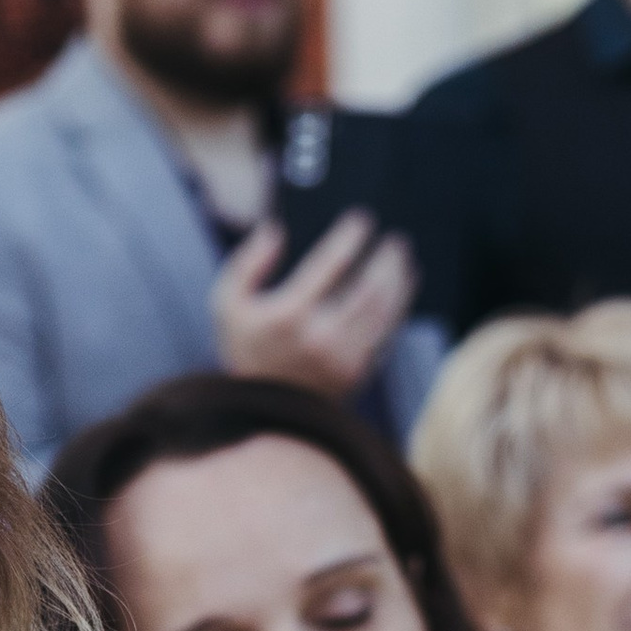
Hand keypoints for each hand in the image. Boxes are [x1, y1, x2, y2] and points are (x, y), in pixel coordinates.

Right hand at [211, 209, 415, 393]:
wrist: (259, 411)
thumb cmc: (244, 347)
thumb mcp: (227, 304)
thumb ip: (247, 263)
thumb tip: (275, 230)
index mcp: (289, 315)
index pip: (330, 265)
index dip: (349, 238)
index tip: (362, 219)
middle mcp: (319, 337)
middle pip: (367, 288)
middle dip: (386, 260)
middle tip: (396, 240)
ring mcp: (342, 358)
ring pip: (382, 312)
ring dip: (398, 282)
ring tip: (404, 260)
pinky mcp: (356, 374)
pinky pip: (385, 334)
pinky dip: (396, 310)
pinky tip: (401, 292)